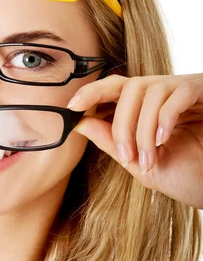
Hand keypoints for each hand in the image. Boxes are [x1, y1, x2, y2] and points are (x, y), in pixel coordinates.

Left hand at [67, 73, 202, 208]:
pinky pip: (177, 95)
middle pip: (127, 86)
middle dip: (119, 120)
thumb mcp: (141, 163)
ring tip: (149, 158)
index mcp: (145, 107)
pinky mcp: (202, 91)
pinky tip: (162, 140)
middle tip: (124, 153)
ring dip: (142, 129)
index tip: (71, 106)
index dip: (92, 91)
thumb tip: (81, 123)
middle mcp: (162, 93)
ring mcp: (183, 90)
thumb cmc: (188, 175)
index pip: (114, 88)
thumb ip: (112, 143)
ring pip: (149, 92)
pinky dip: (164, 118)